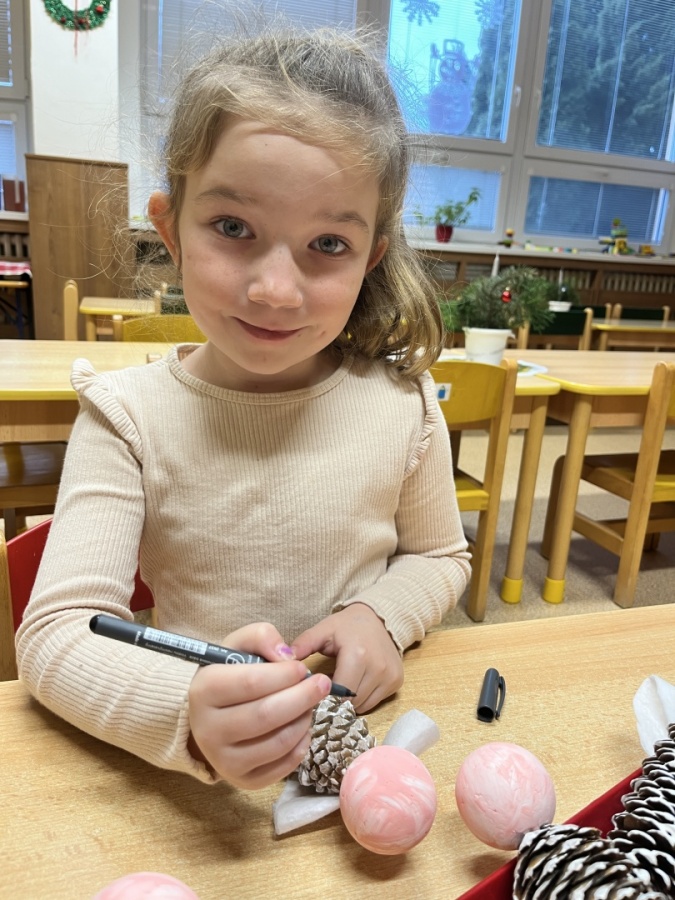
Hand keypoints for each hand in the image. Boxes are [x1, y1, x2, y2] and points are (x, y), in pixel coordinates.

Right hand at [187, 622, 330, 789]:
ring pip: (278, 742)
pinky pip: (283, 766)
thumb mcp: (238, 645)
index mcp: (203, 690)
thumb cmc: (228, 674)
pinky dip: (302, 744)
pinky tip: (302, 725)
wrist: (207, 715)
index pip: (251, 683)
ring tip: (310, 703)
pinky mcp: (242, 781)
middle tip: (322, 684)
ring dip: (304, 719)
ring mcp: (223, 761)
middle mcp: (208, 730)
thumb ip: (262, 637)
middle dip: (302, 697)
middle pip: (266, 715)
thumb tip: (287, 657)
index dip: (284, 675)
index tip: (303, 668)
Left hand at [291, 603, 402, 712]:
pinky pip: (374, 702)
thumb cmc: (347, 626)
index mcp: (358, 655)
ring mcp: (390, 676)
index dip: (323, 697)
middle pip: (350, 703)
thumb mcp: (323, 630)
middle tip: (324, 692)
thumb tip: (282, 661)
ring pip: (363, 706)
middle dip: (335, 701)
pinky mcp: (397, 682)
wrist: (379, 618)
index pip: (338, 693)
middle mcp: (378, 668)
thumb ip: (302, 645)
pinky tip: (355, 684)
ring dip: (349, 702)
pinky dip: (362, 699)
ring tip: (340, 687)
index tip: (314, 693)